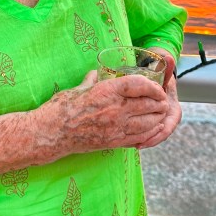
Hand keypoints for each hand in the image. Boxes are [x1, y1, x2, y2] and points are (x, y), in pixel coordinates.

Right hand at [45, 68, 168, 154]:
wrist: (52, 133)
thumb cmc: (61, 108)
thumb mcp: (78, 89)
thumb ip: (91, 81)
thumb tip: (95, 74)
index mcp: (107, 91)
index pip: (139, 85)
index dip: (153, 86)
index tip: (157, 87)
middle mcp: (115, 109)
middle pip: (148, 104)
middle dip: (160, 102)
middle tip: (163, 101)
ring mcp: (116, 127)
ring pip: (148, 123)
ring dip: (158, 118)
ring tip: (161, 114)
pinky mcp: (114, 142)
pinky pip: (139, 137)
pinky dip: (150, 133)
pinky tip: (153, 129)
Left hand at [135, 47, 181, 148]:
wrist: (158, 82)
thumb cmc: (159, 78)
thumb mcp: (162, 73)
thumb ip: (166, 66)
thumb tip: (168, 56)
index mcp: (173, 109)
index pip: (169, 126)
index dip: (160, 133)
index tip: (150, 136)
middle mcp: (167, 118)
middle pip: (159, 134)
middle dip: (149, 140)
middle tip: (136, 144)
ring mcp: (159, 122)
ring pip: (152, 135)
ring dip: (142, 140)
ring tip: (130, 144)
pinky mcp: (150, 123)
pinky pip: (146, 134)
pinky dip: (138, 138)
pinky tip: (128, 142)